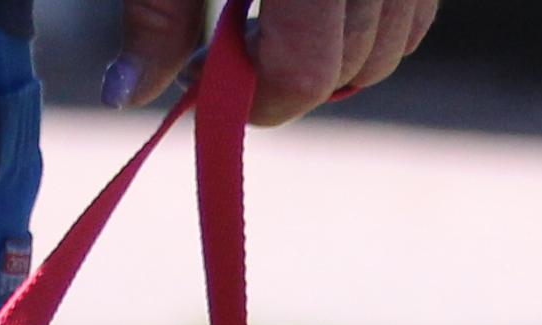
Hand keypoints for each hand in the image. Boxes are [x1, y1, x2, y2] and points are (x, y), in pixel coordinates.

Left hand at [111, 0, 432, 122]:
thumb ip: (156, 14)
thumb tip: (127, 96)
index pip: (305, 72)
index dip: (259, 98)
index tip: (215, 85)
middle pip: (353, 66)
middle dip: (288, 78)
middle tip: (234, 51)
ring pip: (391, 45)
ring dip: (336, 56)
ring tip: (274, 20)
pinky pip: (414, 11)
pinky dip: (374, 24)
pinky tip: (320, 7)